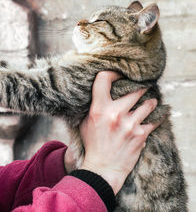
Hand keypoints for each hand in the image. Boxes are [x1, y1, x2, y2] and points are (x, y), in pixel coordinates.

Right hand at [79, 71, 159, 193]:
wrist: (103, 167)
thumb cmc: (93, 144)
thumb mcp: (85, 122)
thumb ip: (93, 106)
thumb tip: (100, 92)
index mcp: (98, 109)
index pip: (103, 79)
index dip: (112, 73)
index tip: (119, 75)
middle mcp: (115, 114)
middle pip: (134, 90)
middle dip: (139, 88)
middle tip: (141, 87)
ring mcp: (130, 124)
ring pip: (148, 104)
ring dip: (150, 102)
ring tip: (150, 101)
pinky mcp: (141, 135)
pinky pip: (154, 121)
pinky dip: (155, 118)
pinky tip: (153, 117)